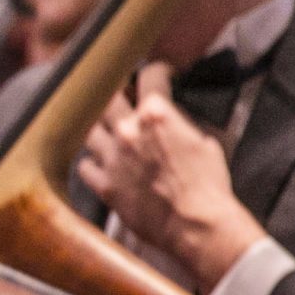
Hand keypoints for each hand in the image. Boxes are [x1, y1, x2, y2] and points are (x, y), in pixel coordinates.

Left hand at [79, 62, 266, 291]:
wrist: (197, 224)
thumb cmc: (209, 185)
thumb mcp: (206, 143)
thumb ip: (182, 126)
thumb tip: (174, 122)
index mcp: (156, 115)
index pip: (149, 76)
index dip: (156, 71)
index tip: (158, 73)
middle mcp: (127, 131)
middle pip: (108, 98)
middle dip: (118, 95)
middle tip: (125, 99)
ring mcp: (111, 158)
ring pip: (89, 130)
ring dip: (99, 128)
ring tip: (108, 131)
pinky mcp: (104, 185)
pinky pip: (84, 166)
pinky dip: (91, 163)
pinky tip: (99, 163)